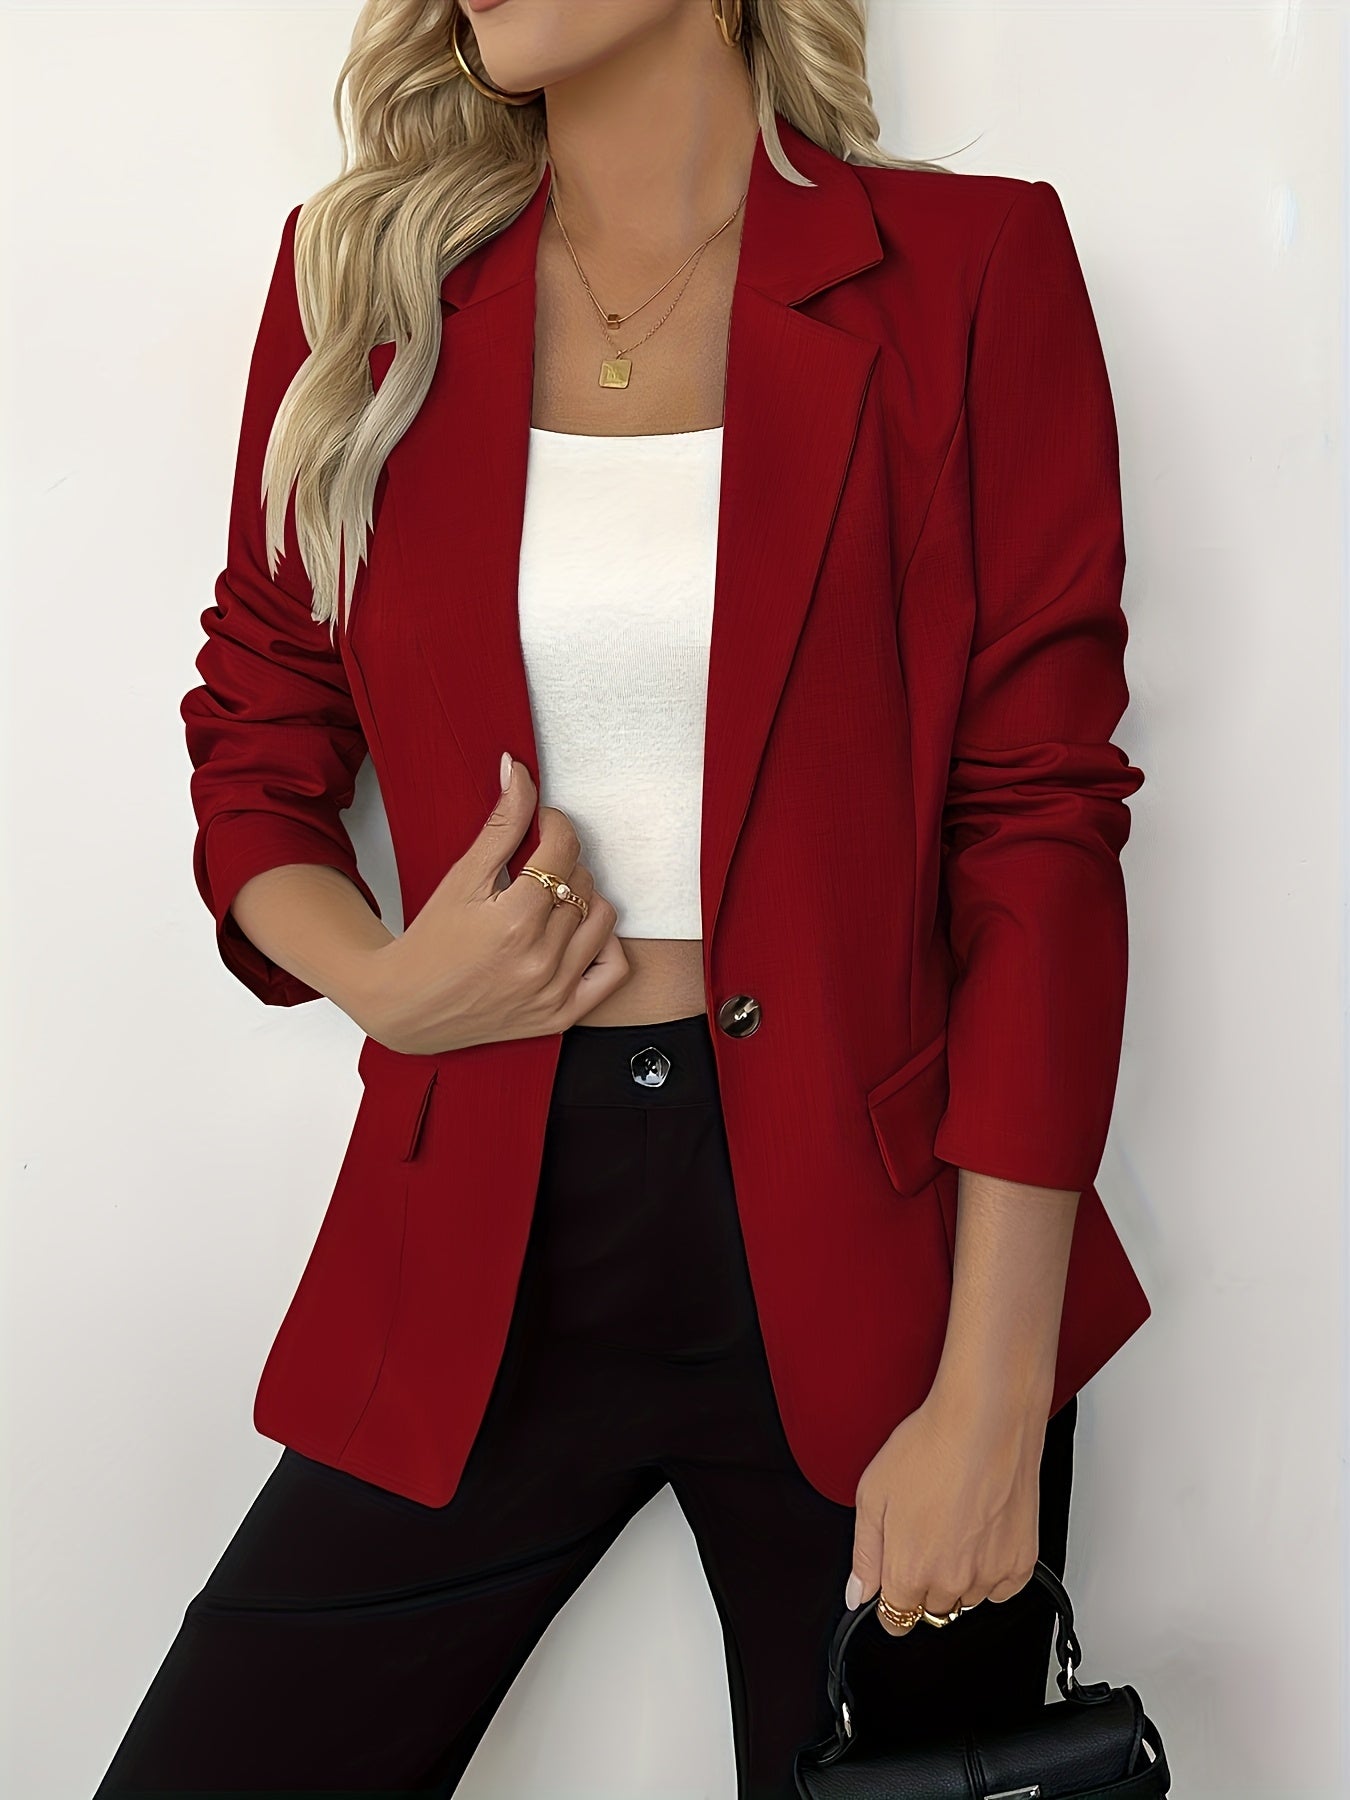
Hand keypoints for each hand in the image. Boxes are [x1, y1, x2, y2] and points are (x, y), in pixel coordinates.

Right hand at [347, 755, 630, 1052]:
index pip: (563, 849)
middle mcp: (540, 958)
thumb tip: (518, 770)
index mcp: (514, 920)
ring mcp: (554, 990)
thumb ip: (500, 824)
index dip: (554, 824)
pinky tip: (576, 934)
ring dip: (583, 899)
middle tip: (533, 866)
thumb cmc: (430, 941)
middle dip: (562, 862)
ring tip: (551, 900)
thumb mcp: (461, 877)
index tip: (540, 823)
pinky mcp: (561, 1014)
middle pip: (583, 880)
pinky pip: (615, 969)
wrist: (407, 1006)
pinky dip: (605, 946)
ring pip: (603, 918)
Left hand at [847, 1385, 1049, 1634]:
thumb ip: (864, 1555)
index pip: (896, 1620)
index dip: (890, 1598)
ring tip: (955, 1524)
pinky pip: (1002, 1588)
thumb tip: (859, 1594)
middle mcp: (951, 1583)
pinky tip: (981, 1532)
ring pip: (967, 1599)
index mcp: (909, 1572)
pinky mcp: (1021, 1563)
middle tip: (926, 1534)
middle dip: (923, 1582)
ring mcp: (989, 1575)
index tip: (894, 1578)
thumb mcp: (872, 1494)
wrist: (986, 1421)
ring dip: (958, 1577)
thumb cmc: (930, 1447)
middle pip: (932, 1609)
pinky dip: (992, 1570)